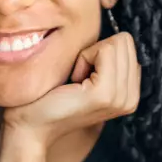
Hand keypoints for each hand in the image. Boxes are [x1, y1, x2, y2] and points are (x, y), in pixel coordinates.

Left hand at [2, 32, 140, 149]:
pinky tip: (73, 81)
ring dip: (89, 55)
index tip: (82, 74)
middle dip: (96, 51)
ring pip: (116, 43)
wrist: (30, 126)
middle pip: (125, 41)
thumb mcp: (87, 76)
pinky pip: (104, 50)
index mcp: (130, 94)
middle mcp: (131, 98)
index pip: (128, 45)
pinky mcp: (104, 93)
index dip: (100, 52)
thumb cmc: (50, 97)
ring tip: (75, 80)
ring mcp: (120, 98)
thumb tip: (114, 35)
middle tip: (77, 77)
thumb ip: (106, 61)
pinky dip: (84, 58)